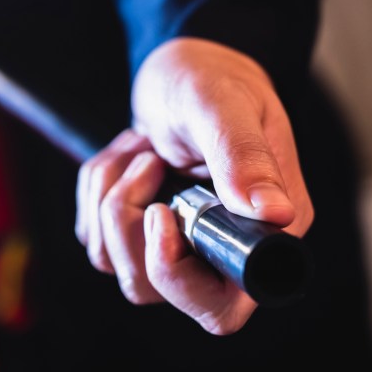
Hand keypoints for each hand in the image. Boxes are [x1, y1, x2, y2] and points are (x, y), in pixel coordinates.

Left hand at [76, 37, 312, 334]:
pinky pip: (95, 236)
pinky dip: (96, 190)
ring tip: (140, 150)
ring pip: (116, 264)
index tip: (161, 213)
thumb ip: (244, 158)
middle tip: (146, 165)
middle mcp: (221, 247)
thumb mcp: (222, 106)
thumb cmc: (212, 77)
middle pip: (156, 291)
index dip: (179, 278)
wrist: (183, 65)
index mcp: (261, 232)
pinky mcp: (137, 230)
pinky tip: (127, 154)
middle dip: (128, 230)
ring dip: (110, 198)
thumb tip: (276, 215)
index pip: (220, 306)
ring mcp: (176, 242)